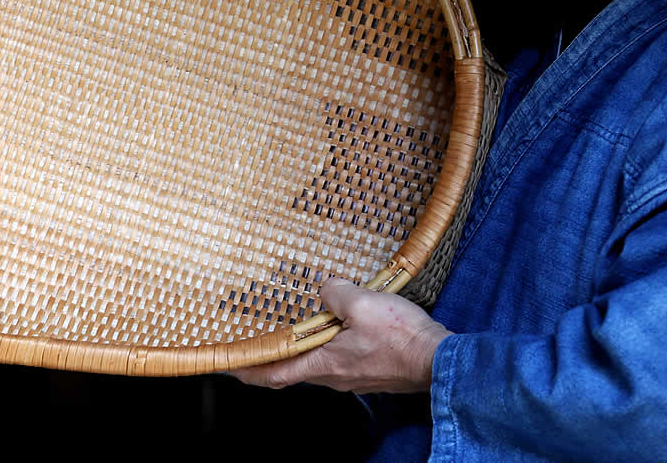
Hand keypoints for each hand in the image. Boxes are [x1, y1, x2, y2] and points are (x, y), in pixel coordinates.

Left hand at [230, 278, 451, 393]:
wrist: (438, 359)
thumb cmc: (401, 337)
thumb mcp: (361, 303)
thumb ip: (334, 292)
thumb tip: (326, 289)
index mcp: (324, 362)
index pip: (275, 374)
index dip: (248, 370)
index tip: (227, 365)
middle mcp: (334, 376)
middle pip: (292, 370)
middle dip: (270, 358)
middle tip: (252, 344)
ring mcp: (352, 376)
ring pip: (316, 363)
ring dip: (299, 350)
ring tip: (291, 330)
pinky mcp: (368, 370)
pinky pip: (337, 358)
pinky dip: (324, 346)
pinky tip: (332, 328)